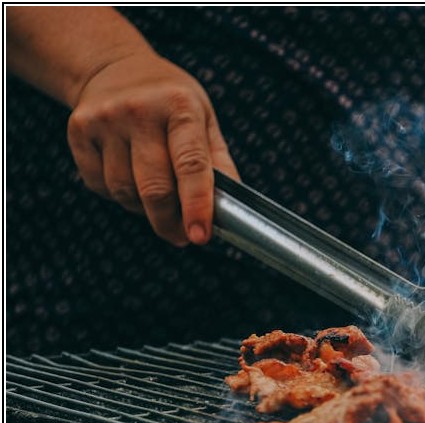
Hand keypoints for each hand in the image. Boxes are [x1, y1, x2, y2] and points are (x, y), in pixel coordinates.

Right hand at [67, 51, 238, 245]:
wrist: (115, 68)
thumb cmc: (170, 101)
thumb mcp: (205, 119)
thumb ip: (218, 163)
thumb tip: (230, 209)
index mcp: (180, 106)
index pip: (191, 165)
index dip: (197, 206)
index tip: (200, 237)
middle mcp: (139, 111)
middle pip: (154, 188)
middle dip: (170, 222)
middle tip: (182, 236)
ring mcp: (104, 120)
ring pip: (125, 192)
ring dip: (144, 209)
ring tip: (158, 199)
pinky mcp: (78, 131)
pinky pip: (100, 186)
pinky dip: (119, 196)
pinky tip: (130, 179)